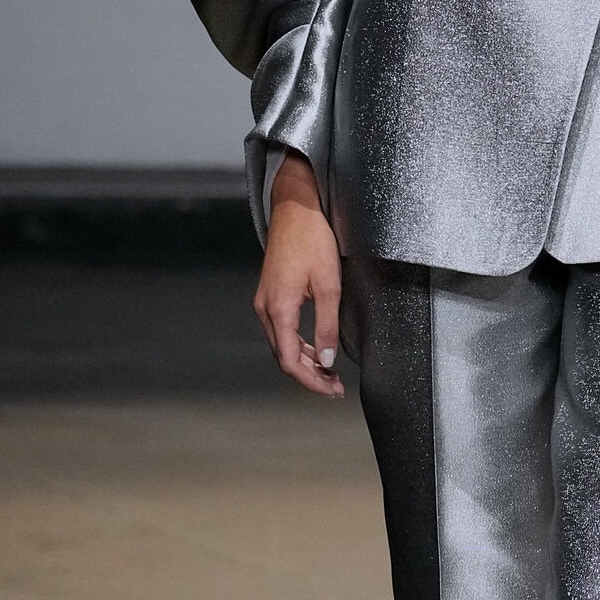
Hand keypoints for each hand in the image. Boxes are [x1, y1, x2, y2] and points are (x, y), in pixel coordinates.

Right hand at [254, 154, 344, 399]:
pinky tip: (317, 350)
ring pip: (282, 345)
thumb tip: (328, 362)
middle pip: (283, 357)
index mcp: (278, 308)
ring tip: (330, 374)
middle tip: (336, 388)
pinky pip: (281, 331)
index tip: (332, 390)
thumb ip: (327, 325)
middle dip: (309, 376)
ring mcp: (264, 302)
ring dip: (305, 362)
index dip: (311, 381)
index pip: (290, 361)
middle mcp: (265, 309)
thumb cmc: (313, 240)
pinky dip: (298, 346)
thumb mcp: (329, 285)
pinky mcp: (269, 296)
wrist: (295, 209)